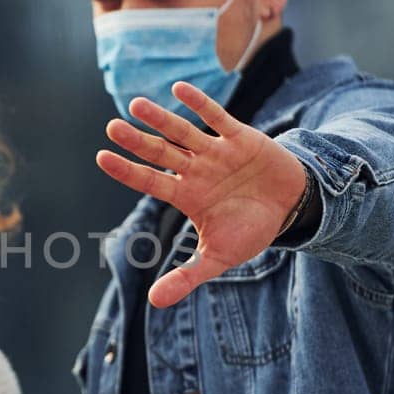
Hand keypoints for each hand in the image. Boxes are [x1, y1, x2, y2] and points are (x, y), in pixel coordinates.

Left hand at [96, 80, 308, 308]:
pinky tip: (179, 90)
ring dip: (161, 119)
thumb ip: (186, 276)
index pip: (150, 181)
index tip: (101, 157)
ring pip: (183, 133)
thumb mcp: (218, 258)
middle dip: (137, 141)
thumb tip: (154, 303)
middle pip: (161, 153)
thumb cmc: (250, 230)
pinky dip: (200, 105)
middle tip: (111, 128)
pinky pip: (217, 118)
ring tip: (137, 105)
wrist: (292, 209)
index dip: (127, 171)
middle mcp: (196, 170)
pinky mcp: (240, 138)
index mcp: (187, 195)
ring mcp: (216, 152)